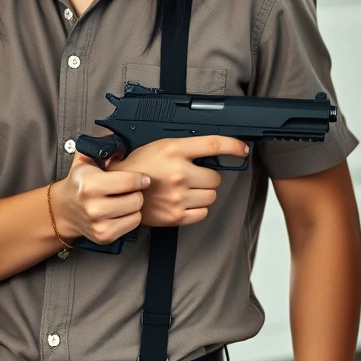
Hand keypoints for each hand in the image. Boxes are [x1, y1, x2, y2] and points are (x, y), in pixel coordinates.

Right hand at [52, 153, 150, 245]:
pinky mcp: (104, 236)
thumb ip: (104, 147)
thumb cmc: (80, 182)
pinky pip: (133, 225)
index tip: (142, 178)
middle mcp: (93, 206)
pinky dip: (131, 218)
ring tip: (124, 200)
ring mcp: (98, 224)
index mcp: (90, 184)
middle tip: (128, 190)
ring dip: (134, 206)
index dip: (141, 178)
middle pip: (136, 199)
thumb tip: (123, 142)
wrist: (63, 210)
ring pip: (137, 213)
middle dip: (136, 192)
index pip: (131, 182)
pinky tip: (121, 212)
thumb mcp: (87, 160)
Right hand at [106, 136, 249, 226]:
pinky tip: (184, 201)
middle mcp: (178, 173)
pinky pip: (202, 212)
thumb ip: (188, 147)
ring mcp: (177, 196)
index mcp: (174, 150)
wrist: (117, 190)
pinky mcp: (175, 216)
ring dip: (204, 193)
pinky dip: (197, 208)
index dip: (233, 146)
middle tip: (192, 175)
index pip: (214, 145)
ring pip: (211, 196)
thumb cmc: (140, 165)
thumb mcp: (162, 145)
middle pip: (216, 177)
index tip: (242, 149)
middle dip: (208, 176)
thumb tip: (217, 150)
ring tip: (186, 189)